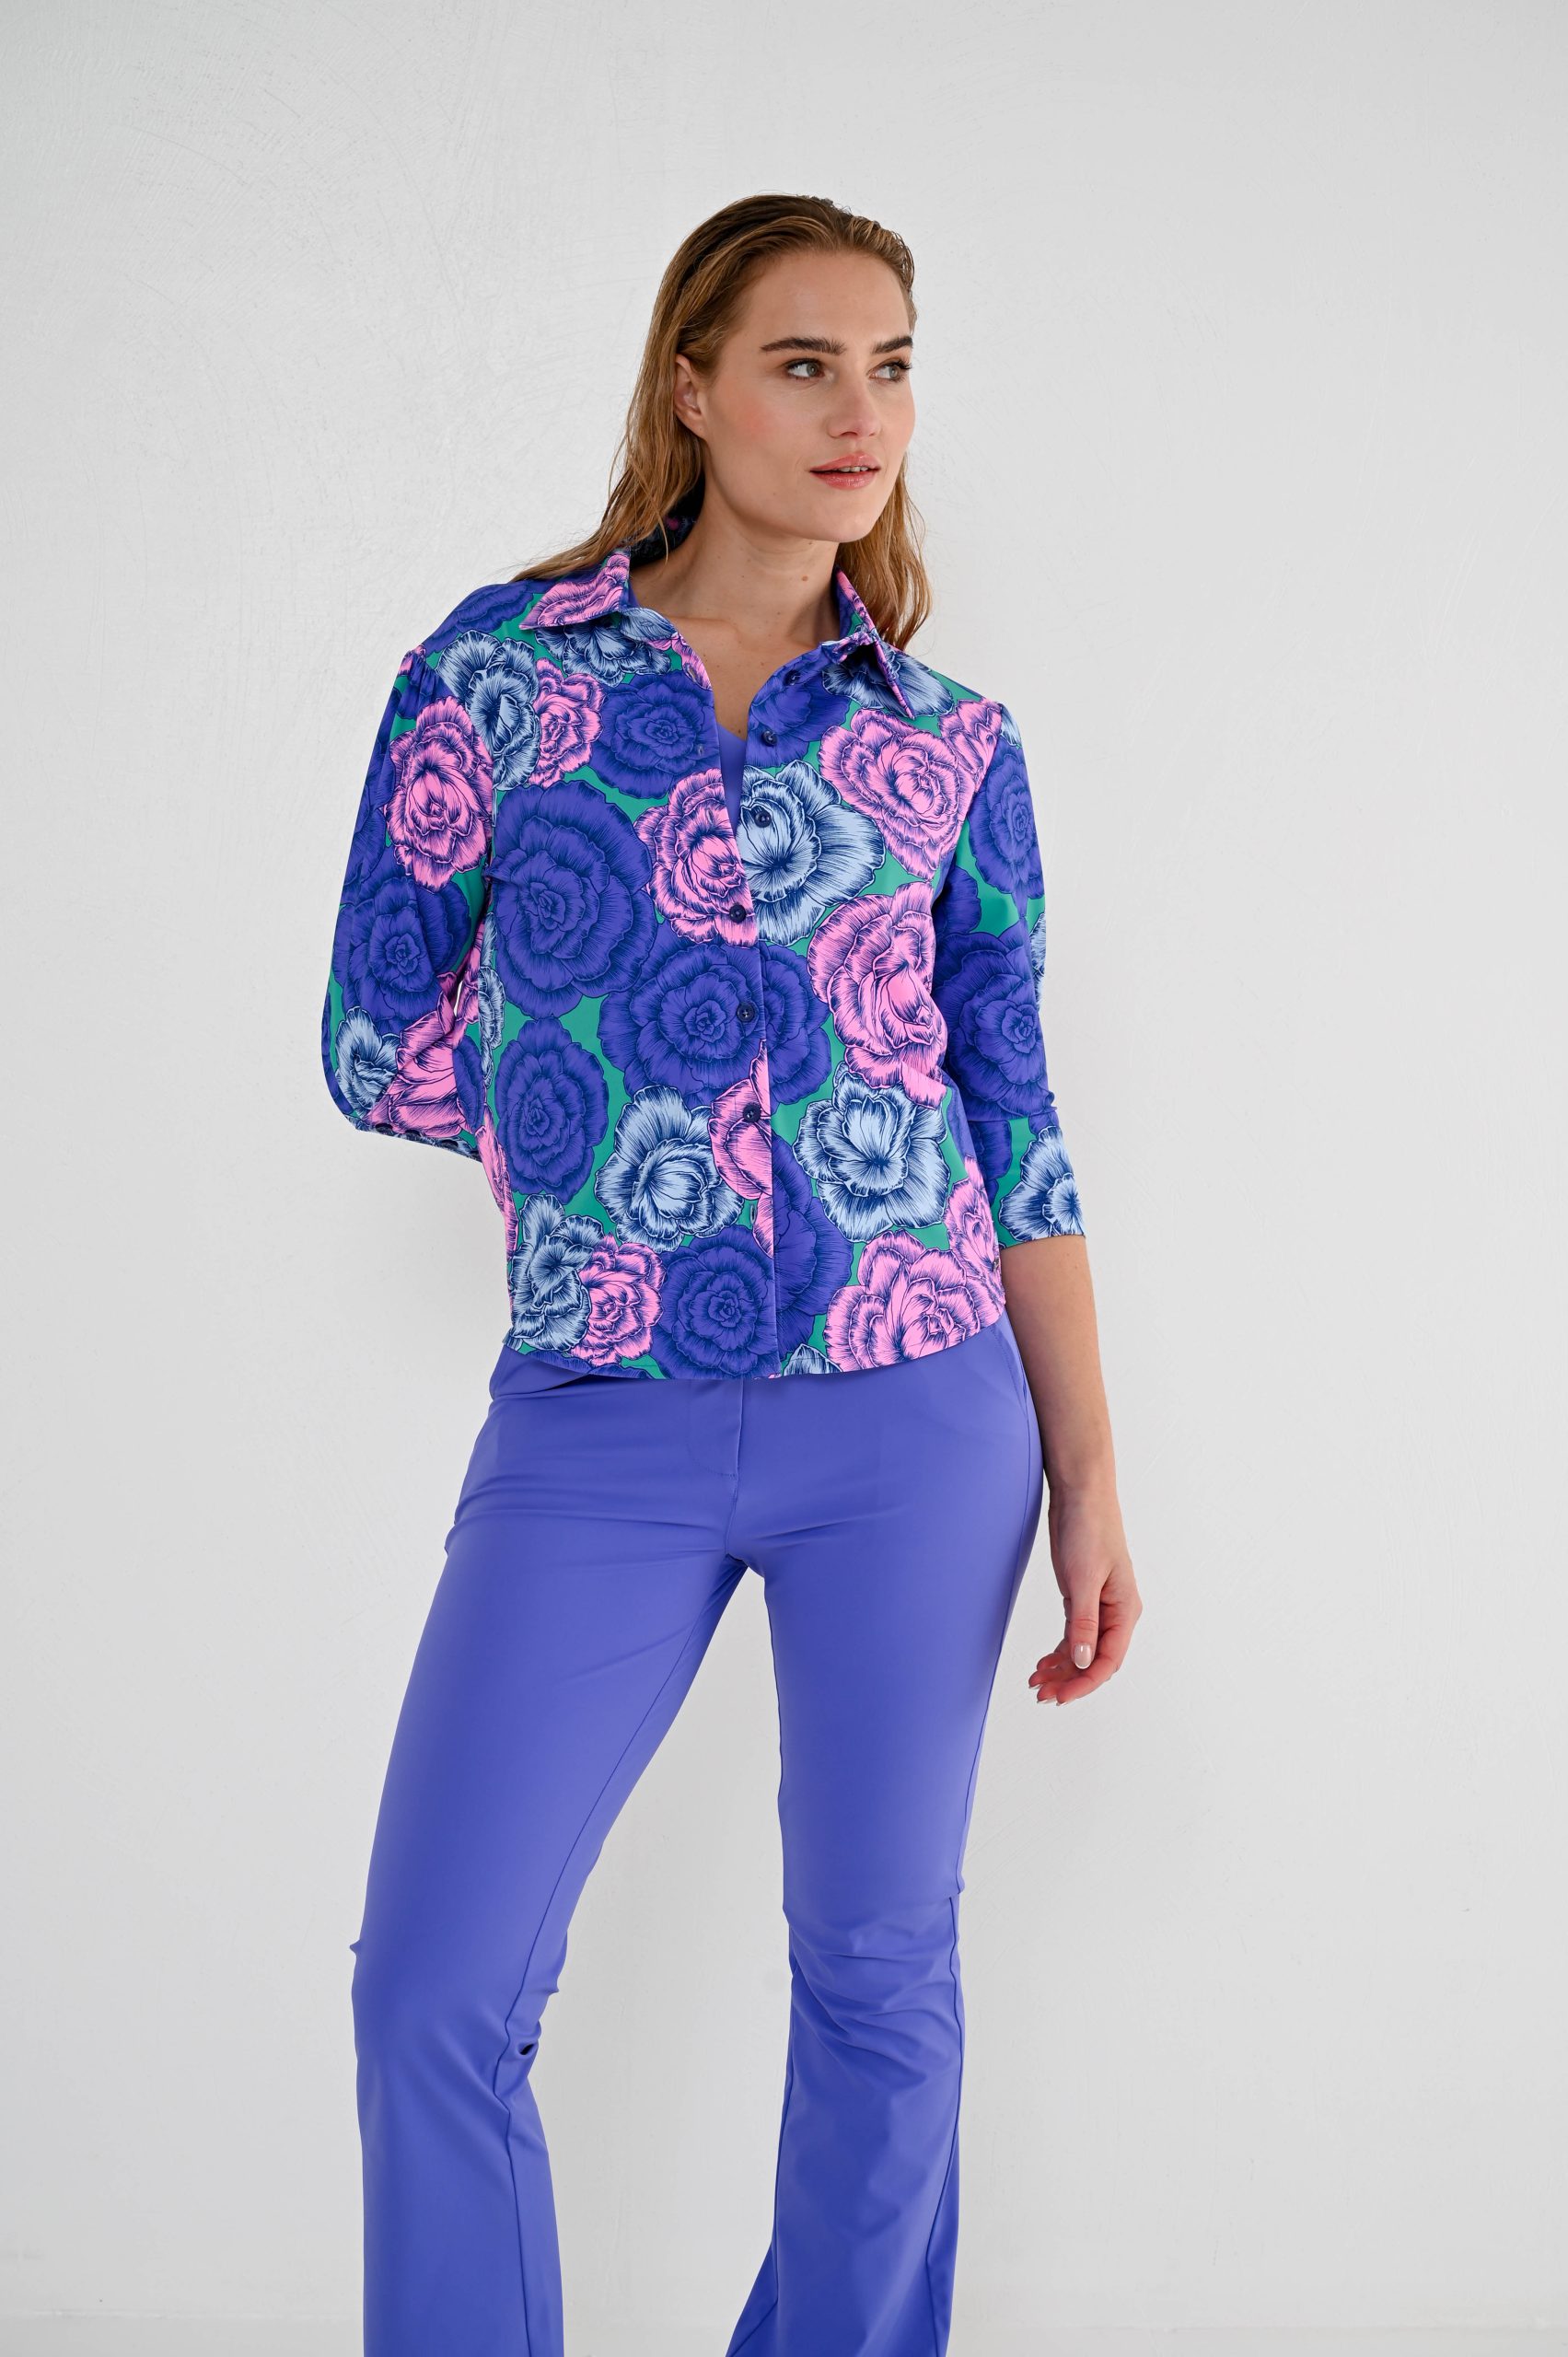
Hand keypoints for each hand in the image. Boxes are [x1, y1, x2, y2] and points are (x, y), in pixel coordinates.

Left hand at [1027, 1481, 1140, 1707]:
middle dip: (1070, 1680)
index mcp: (1125, 1610)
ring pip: (1082, 1649)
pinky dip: (1059, 1651)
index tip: (1060, 1697)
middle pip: (1095, 1660)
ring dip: (1062, 1669)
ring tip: (1036, 1683)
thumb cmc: (1089, 1530)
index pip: (1108, 1660)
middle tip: (1041, 1695)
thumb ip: (1083, 1622)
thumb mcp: (1083, 1579)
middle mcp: (1116, 1612)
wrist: (1080, 1494)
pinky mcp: (1082, 1596)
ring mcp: (1099, 1606)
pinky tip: (1043, 1662)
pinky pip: (1074, 1634)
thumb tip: (1081, 1661)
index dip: (1084, 1683)